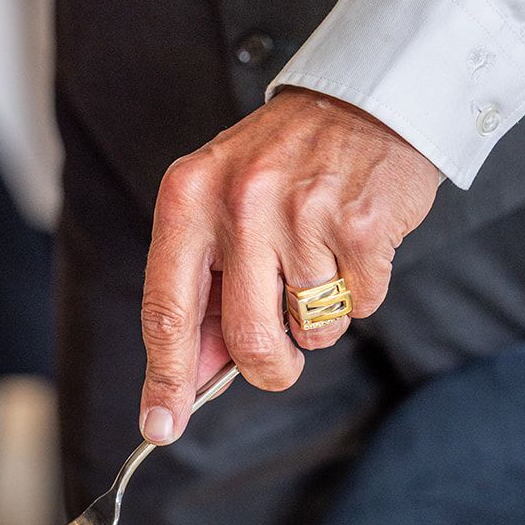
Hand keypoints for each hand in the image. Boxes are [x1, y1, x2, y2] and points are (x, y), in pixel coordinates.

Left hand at [138, 88, 440, 442]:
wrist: (365, 97)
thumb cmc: (281, 165)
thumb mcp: (218, 211)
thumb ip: (201, 294)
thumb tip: (189, 381)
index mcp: (188, 200)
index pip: (167, 310)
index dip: (165, 379)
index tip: (159, 426)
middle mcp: (240, 203)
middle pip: (247, 339)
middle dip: (268, 368)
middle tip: (280, 362)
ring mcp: (303, 212)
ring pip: (310, 329)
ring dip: (318, 318)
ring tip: (320, 261)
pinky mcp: (362, 224)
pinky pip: (360, 306)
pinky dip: (359, 293)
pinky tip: (352, 245)